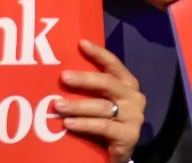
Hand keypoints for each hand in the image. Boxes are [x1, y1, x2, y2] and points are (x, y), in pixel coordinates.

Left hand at [54, 39, 145, 162]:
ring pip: (102, 107)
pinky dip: (84, 124)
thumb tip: (61, 70)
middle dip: (84, 79)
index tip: (80, 43)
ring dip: (77, 106)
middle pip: (107, 83)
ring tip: (58, 105)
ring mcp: (134, 117)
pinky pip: (103, 126)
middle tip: (63, 77)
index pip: (113, 64)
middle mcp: (134, 97)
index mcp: (127, 83)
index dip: (98, 53)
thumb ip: (91, 86)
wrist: (119, 149)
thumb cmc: (106, 117)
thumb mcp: (101, 98)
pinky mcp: (129, 136)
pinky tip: (68, 124)